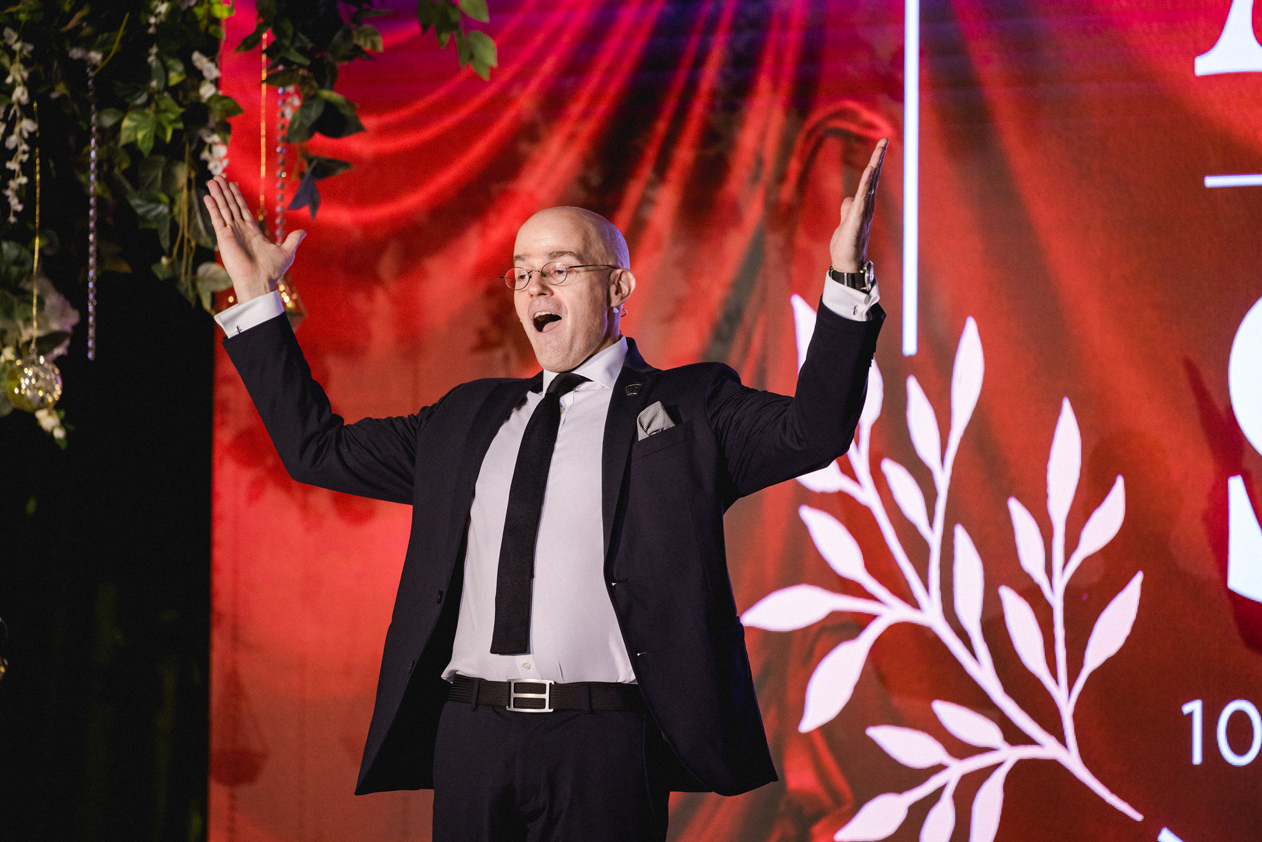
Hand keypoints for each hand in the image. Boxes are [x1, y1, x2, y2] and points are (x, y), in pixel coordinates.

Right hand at [203, 175, 305, 303]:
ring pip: (223, 208)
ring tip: (212, 180)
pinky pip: (217, 219)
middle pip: (231, 206)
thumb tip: (303, 232)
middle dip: (225, 191)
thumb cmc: (272, 271)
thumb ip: (293, 240)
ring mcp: (231, 233)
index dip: (237, 197)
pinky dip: (212, 207)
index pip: (242, 209)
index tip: (232, 185)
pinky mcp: (224, 237)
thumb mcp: (287, 252)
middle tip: (218, 177)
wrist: (259, 282)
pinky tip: (208, 196)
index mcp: (252, 232)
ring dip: (217, 194)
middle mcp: (240, 230)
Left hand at [829, 138, 887, 272]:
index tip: (880, 146)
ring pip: (870, 185)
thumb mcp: (845, 220)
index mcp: (865, 205)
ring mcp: (864, 212)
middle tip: (883, 140)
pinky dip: (866, 184)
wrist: (846, 263)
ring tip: (879, 150)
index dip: (875, 163)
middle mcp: (868, 206)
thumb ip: (848, 208)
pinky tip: (869, 172)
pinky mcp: (857, 219)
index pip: (870, 180)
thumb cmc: (847, 244)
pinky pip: (863, 198)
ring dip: (874, 167)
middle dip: (878, 159)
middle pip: (873, 178)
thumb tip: (850, 198)